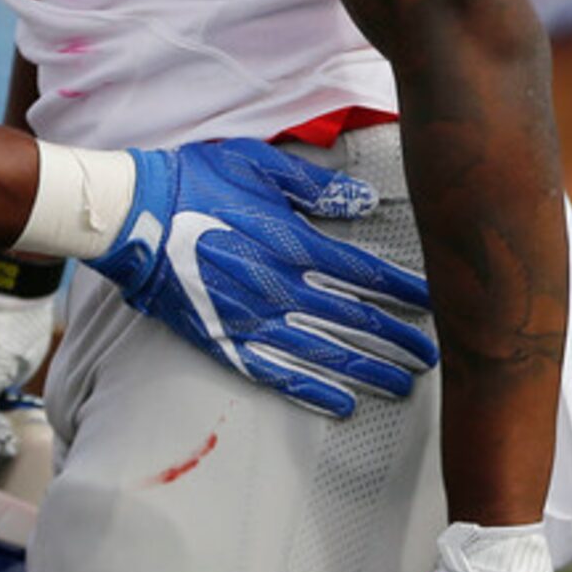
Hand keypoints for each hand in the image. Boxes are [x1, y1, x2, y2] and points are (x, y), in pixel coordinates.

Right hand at [83, 139, 436, 417]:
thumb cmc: (196, 181)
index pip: (366, 276)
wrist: (134, 216)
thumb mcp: (259, 166)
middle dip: (398, 340)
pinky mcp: (225, 340)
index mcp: (294, 243)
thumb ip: (314, 188)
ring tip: (402, 386)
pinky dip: (312, 391)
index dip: (405, 292)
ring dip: (368, 371)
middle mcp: (282, 288)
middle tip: (430, 357)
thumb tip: (364, 202)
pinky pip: (277, 373)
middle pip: (355, 322)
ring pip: (325, 353)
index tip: (436, 305)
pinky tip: (341, 405)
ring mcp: (254, 319)